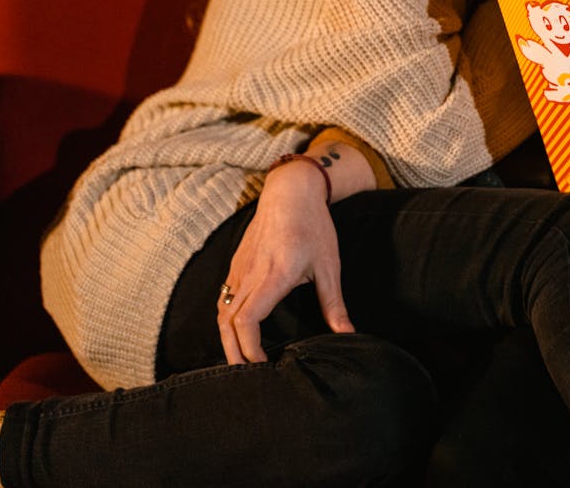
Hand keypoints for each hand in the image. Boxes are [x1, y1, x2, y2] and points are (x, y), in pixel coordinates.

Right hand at [218, 159, 353, 362]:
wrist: (290, 192)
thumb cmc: (313, 227)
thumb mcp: (329, 266)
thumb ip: (334, 304)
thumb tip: (348, 334)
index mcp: (273, 277)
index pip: (247, 321)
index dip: (249, 348)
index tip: (263, 366)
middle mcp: (249, 275)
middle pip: (227, 323)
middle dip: (234, 353)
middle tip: (247, 376)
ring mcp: (238, 269)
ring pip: (221, 311)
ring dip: (227, 339)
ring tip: (240, 361)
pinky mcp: (236, 265)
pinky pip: (223, 298)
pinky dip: (226, 321)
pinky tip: (237, 332)